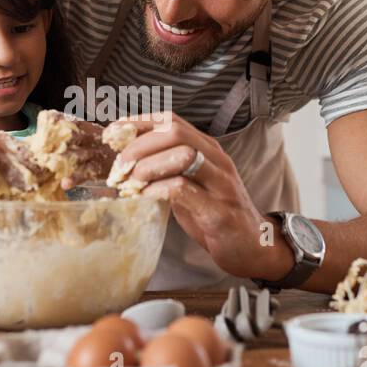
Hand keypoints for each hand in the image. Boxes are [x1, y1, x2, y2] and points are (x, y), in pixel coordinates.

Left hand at [111, 112, 294, 281]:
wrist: (253, 246)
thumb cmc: (215, 213)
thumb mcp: (189, 184)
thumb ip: (165, 169)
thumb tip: (126, 161)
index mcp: (207, 149)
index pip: (171, 120)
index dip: (138, 123)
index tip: (112, 134)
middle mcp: (216, 160)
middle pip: (174, 132)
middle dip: (139, 146)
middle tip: (119, 168)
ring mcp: (221, 184)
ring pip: (183, 155)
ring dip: (148, 167)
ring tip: (130, 184)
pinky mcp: (219, 211)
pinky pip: (184, 190)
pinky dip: (158, 191)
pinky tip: (145, 198)